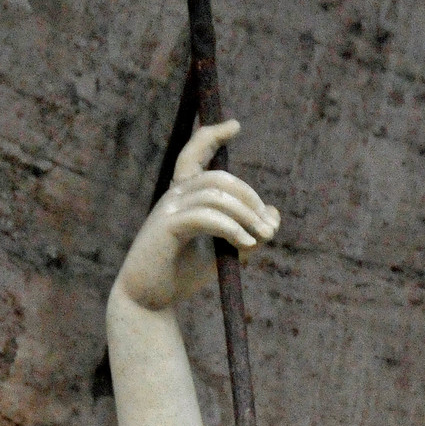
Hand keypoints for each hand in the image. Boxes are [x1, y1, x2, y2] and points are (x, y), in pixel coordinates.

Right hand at [113, 120, 279, 311]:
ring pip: (216, 195)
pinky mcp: (167, 228)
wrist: (150, 300)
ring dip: (246, 215)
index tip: (235, 126)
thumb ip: (249, 233)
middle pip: (220, 178)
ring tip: (262, 238)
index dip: (212, 135)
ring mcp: (168, 209)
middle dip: (251, 198)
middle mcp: (173, 195)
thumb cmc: (184, 275)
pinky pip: (205, 216)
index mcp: (183, 195)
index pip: (194, 153)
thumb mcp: (225, 252)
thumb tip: (274, 216)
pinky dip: (231, 228)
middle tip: (269, 227)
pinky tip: (246, 245)